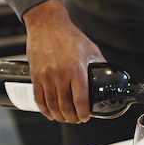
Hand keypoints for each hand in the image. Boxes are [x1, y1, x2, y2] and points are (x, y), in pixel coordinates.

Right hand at [23, 0, 105, 122]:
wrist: (47, 24)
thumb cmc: (69, 35)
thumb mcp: (90, 49)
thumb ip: (99, 65)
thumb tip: (108, 77)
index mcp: (76, 70)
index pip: (80, 99)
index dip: (84, 113)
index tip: (86, 116)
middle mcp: (60, 75)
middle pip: (66, 106)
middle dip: (73, 118)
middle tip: (77, 119)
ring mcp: (46, 76)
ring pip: (52, 105)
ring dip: (60, 116)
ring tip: (65, 118)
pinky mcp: (35, 76)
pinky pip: (38, 98)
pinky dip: (44, 110)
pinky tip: (50, 114)